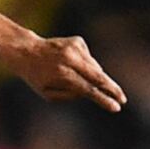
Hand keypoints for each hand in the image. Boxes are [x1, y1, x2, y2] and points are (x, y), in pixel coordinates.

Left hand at [6, 35, 127, 112]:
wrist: (26, 51)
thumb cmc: (36, 76)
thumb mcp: (47, 93)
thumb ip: (69, 96)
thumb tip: (91, 93)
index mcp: (61, 74)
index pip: (87, 89)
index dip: (103, 99)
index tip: (116, 107)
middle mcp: (70, 59)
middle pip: (98, 76)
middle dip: (112, 89)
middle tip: (123, 100)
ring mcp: (75, 48)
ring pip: (95, 68)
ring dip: (95, 77)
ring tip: (75, 78)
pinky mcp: (78, 41)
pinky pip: (89, 59)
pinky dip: (86, 65)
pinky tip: (71, 64)